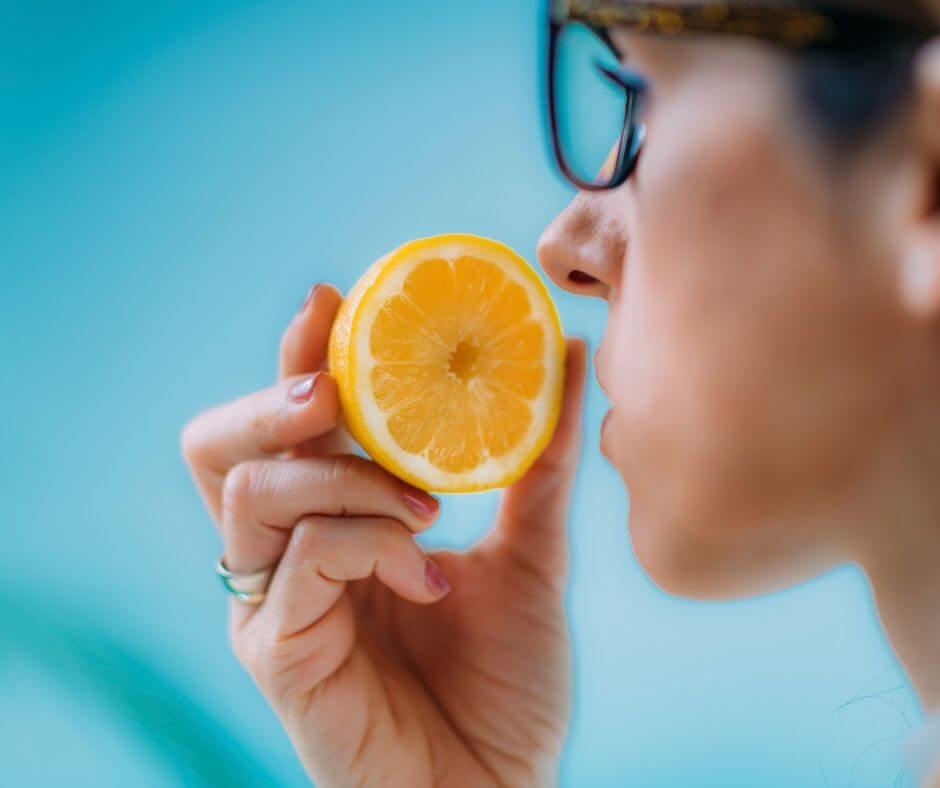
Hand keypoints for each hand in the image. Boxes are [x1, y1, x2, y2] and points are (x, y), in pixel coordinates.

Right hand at [182, 284, 587, 786]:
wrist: (499, 786)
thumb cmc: (503, 682)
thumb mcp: (529, 554)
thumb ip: (537, 463)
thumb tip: (562, 352)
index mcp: (330, 524)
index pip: (283, 424)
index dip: (292, 356)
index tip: (330, 297)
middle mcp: (283, 556)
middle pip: (218, 446)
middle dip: (272, 398)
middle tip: (335, 386)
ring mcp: (270, 604)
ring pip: (253, 490)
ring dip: (343, 473)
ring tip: (423, 500)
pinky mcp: (274, 652)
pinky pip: (302, 559)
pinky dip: (371, 543)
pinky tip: (430, 576)